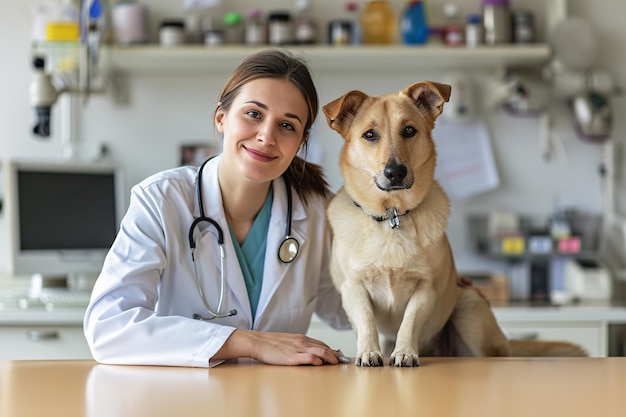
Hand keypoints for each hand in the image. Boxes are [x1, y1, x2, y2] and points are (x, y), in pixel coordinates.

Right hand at [214, 329, 340, 365]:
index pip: (321, 343)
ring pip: (320, 351)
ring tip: (336, 363)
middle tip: (341, 360)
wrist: (258, 342)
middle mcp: (302, 342)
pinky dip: (317, 360)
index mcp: (301, 338)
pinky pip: (309, 357)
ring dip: (330, 357)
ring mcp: (298, 349)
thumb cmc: (270, 343)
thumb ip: (298, 345)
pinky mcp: (292, 357)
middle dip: (334, 354)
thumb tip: (308, 352)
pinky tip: (321, 364)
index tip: (337, 355)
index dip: (330, 349)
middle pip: (324, 347)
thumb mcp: (288, 341)